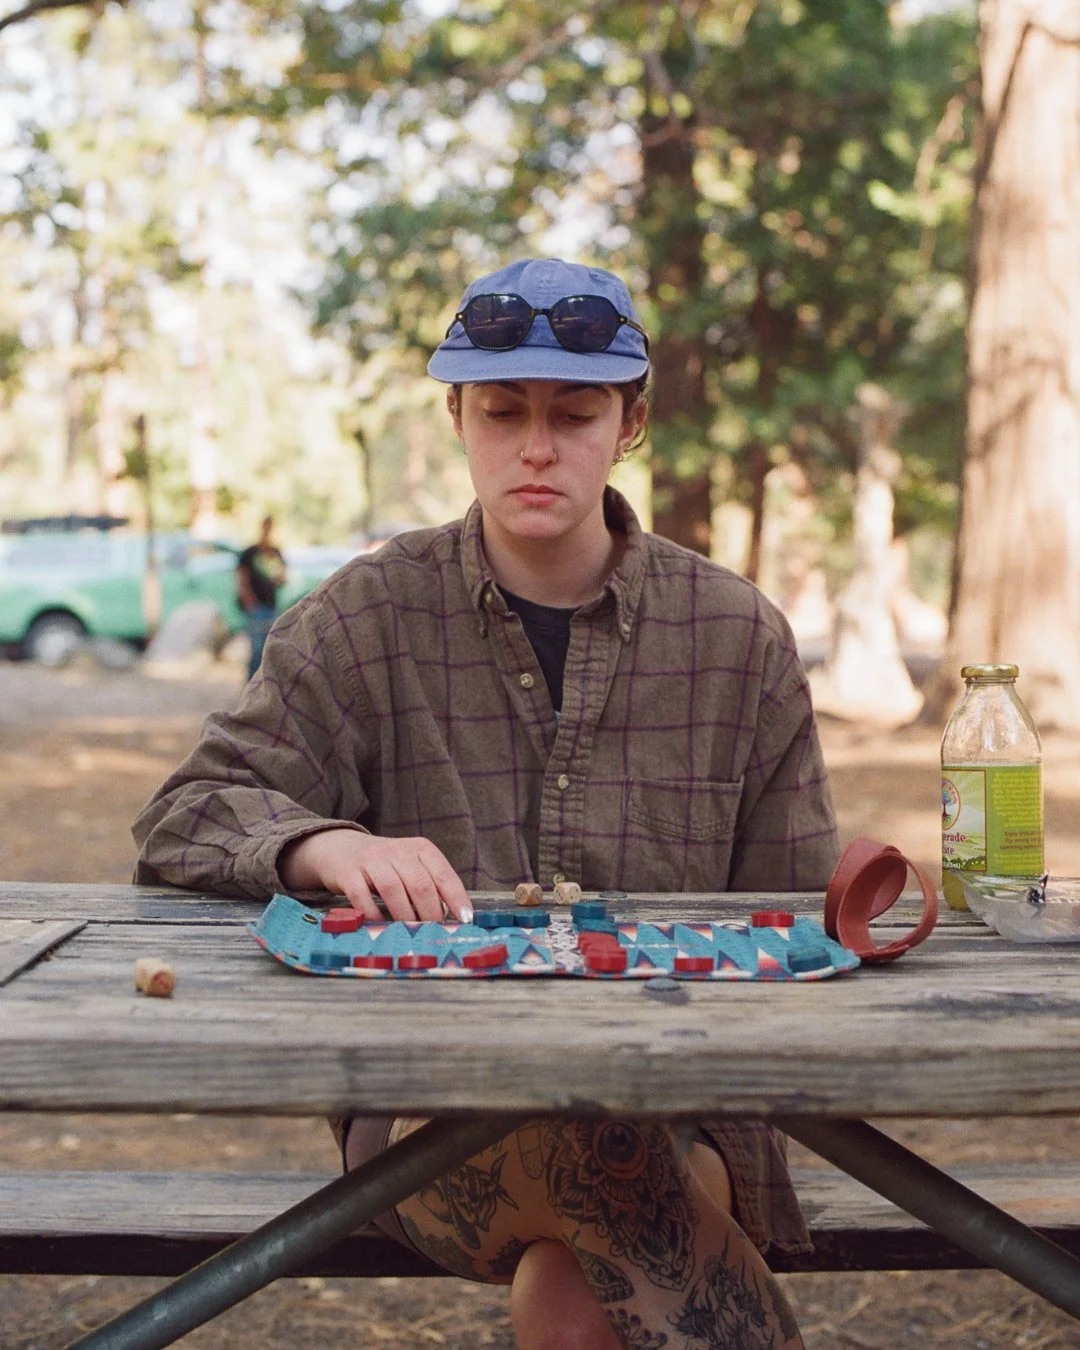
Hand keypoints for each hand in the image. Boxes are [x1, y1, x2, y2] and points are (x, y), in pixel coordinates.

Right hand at [279, 829, 472, 923]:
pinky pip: (362, 896)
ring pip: (393, 890)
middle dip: (431, 913)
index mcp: (420, 848)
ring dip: (404, 916)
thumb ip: (430, 885)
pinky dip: (373, 915)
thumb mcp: (411, 866)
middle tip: (433, 933)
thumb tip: (452, 918)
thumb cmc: (386, 865)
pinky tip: (380, 926)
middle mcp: (397, 850)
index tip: (465, 919)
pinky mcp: (349, 872)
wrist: (342, 849)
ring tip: (410, 932)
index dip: (457, 898)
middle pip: (420, 884)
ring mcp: (372, 860)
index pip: (444, 874)